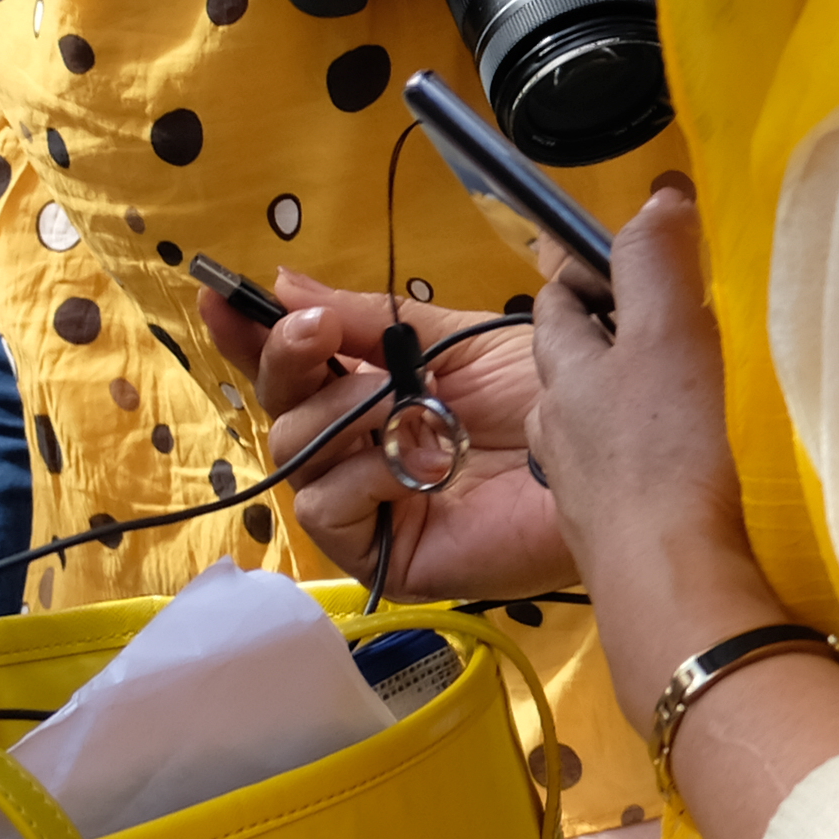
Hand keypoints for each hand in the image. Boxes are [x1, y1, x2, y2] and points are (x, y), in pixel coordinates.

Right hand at [216, 266, 577, 603]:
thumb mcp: (459, 339)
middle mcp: (366, 450)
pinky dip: (365, 475)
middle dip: (291, 359)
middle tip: (323, 333)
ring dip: (345, 414)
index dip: (254, 335)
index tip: (221, 295)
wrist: (616, 452)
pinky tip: (420, 464)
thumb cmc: (556, 398)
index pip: (297, 368)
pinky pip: (325, 509)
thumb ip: (371, 315)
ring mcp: (372, 505)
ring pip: (292, 453)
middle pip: (280, 409)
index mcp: (382, 394)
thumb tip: (284, 282)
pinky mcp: (386, 555)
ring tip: (409, 406)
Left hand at [543, 186, 776, 684]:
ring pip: (586, 431)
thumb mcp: (669, 332)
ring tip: (670, 398)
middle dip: (596, 343)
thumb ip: (658, 261)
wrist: (676, 578)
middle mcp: (559, 431)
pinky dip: (637, 463)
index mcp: (570, 373)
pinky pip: (617, 482)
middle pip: (568, 371)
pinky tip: (677, 470)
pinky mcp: (614, 537)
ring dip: (615, 409)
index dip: (582, 277)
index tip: (620, 260)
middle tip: (655, 323)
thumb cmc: (671, 447)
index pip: (558, 308)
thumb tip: (658, 192)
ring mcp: (584, 489)